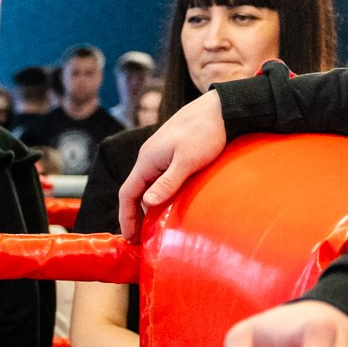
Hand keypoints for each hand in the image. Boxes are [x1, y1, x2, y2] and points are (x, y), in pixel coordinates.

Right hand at [119, 93, 228, 235]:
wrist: (221, 108)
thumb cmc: (205, 133)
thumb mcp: (187, 161)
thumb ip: (167, 183)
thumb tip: (147, 204)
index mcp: (147, 160)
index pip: (127, 193)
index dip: (126, 217)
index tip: (130, 238)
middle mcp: (149, 158)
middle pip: (135, 191)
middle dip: (135, 215)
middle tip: (141, 238)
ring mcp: (160, 154)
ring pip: (148, 185)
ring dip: (148, 205)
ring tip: (154, 225)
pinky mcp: (173, 152)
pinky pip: (159, 178)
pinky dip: (159, 194)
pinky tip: (170, 202)